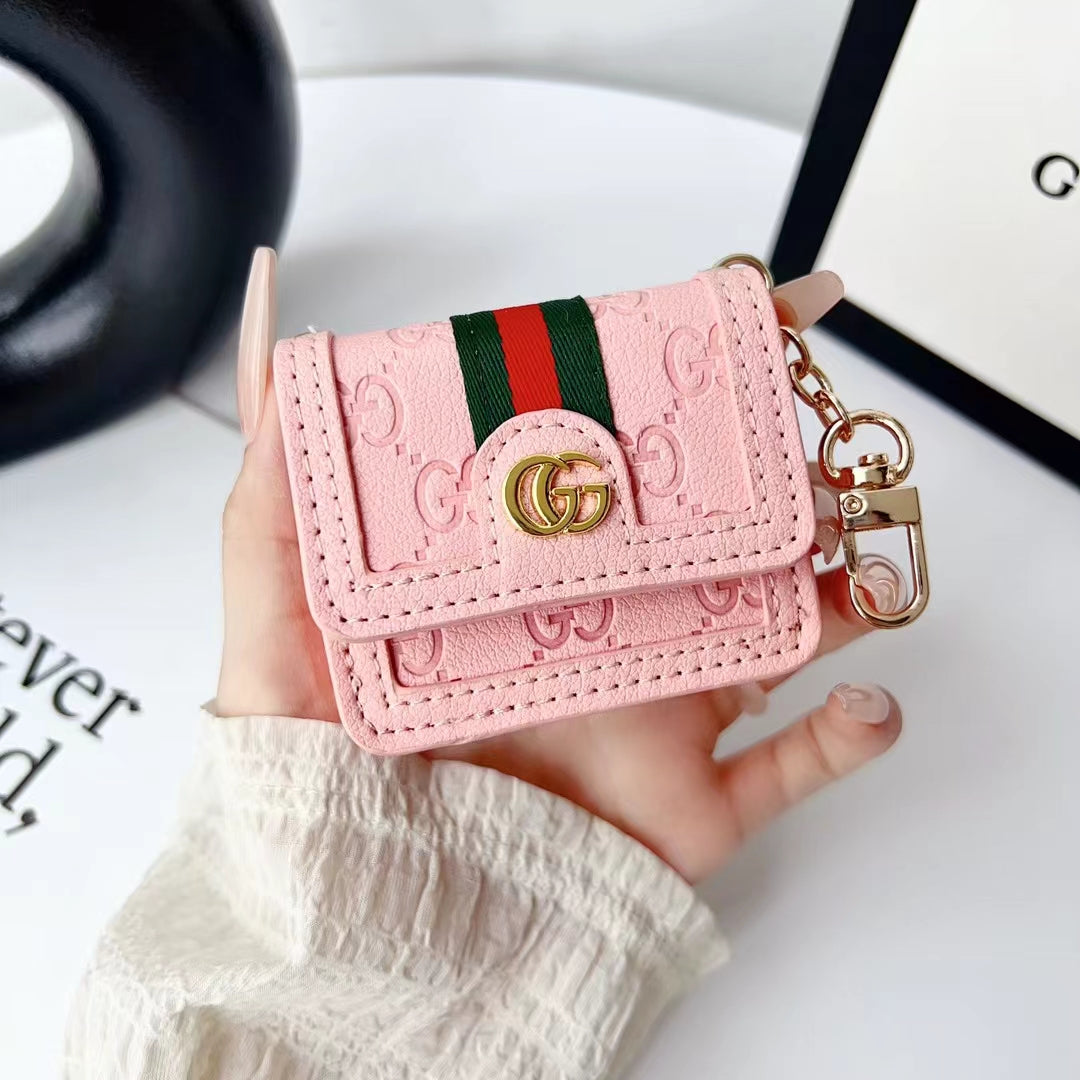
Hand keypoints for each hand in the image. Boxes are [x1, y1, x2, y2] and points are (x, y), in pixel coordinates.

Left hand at [218, 259, 900, 882]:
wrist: (358, 921)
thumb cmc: (311, 772)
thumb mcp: (275, 624)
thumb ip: (277, 500)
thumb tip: (279, 354)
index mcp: (537, 583)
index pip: (621, 466)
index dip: (686, 388)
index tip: (748, 310)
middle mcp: (609, 634)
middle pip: (723, 538)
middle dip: (784, 482)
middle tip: (819, 439)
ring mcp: (660, 714)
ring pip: (783, 634)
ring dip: (845, 591)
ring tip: (867, 559)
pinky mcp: (691, 806)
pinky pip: (798, 769)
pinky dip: (853, 734)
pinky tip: (872, 698)